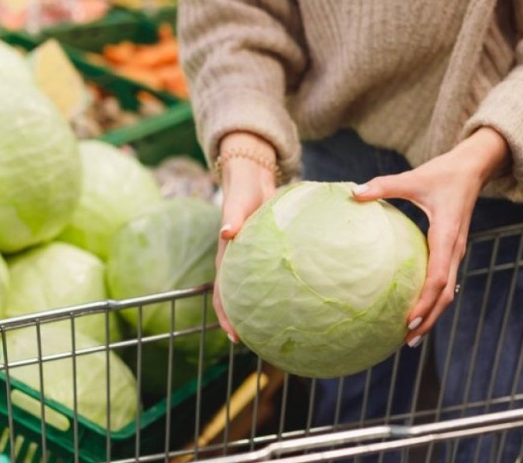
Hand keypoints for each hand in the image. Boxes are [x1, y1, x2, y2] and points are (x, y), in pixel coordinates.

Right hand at [214, 132, 277, 342]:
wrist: (252, 177)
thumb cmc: (243, 190)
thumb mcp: (237, 202)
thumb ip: (232, 215)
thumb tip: (227, 233)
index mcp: (228, 257)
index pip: (222, 293)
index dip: (226, 316)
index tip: (235, 336)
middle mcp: (238, 263)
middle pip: (238, 300)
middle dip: (245, 323)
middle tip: (259, 344)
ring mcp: (253, 261)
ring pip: (255, 292)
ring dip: (262, 311)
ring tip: (279, 331)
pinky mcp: (267, 254)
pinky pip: (272, 277)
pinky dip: (280, 290)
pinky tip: (300, 299)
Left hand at [351, 127, 510, 346]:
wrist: (474, 168)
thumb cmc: (443, 173)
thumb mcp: (413, 177)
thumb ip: (384, 186)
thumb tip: (353, 192)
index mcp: (447, 235)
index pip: (438, 277)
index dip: (426, 301)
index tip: (410, 319)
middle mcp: (454, 249)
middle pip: (446, 294)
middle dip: (429, 319)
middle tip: (407, 340)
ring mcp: (455, 252)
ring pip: (448, 292)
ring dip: (432, 314)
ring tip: (410, 335)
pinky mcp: (452, 250)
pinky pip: (445, 281)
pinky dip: (433, 299)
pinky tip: (415, 309)